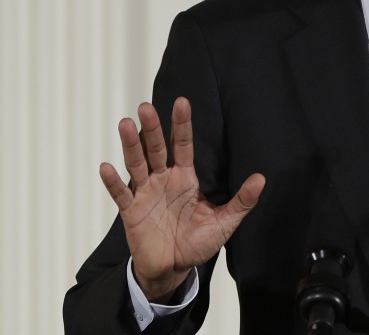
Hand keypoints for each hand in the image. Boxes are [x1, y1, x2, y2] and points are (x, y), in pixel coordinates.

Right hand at [99, 97, 265, 302]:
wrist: (174, 268)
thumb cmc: (198, 242)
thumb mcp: (225, 222)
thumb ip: (242, 201)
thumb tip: (261, 179)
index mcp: (185, 178)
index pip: (183, 145)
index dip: (182, 125)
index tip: (182, 102)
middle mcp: (163, 180)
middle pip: (156, 148)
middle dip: (152, 128)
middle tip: (146, 106)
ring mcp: (145, 194)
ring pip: (136, 164)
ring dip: (131, 145)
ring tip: (125, 124)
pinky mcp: (131, 212)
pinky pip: (120, 194)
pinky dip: (113, 182)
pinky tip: (106, 167)